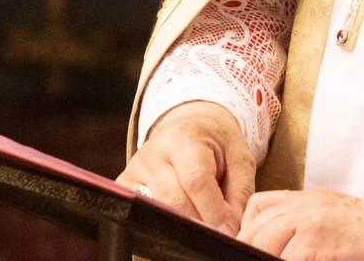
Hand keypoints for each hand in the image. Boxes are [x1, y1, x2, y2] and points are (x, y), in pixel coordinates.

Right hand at [118, 101, 253, 234]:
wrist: (190, 126)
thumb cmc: (217, 145)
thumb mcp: (239, 159)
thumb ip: (239, 194)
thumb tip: (230, 231)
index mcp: (186, 137)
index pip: (196, 180)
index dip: (212, 210)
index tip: (226, 232)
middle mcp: (154, 152)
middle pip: (173, 200)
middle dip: (198, 223)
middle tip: (216, 236)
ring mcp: (135, 169)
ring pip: (155, 211)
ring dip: (180, 227)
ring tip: (201, 229)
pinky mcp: (125, 185)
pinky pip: (139, 214)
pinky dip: (159, 225)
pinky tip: (178, 226)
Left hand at [238, 187, 363, 260]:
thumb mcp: (329, 215)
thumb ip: (301, 222)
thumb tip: (270, 244)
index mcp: (306, 198)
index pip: (258, 207)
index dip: (246, 232)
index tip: (246, 249)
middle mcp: (304, 205)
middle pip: (256, 228)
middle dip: (249, 249)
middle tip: (250, 259)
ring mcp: (309, 220)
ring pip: (264, 242)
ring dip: (261, 255)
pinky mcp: (315, 239)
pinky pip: (284, 256)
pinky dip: (279, 260)